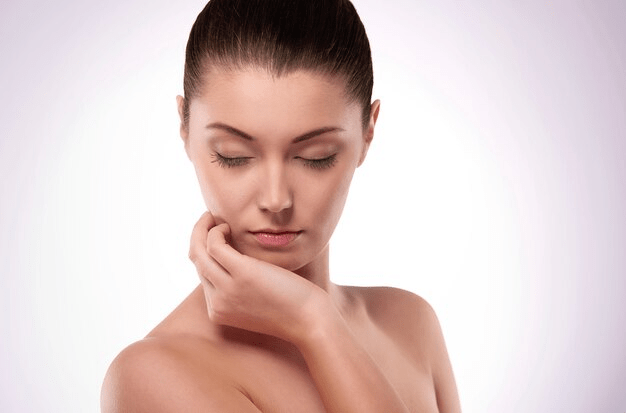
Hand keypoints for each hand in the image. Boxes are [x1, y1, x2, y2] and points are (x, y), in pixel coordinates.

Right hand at [188, 212, 324, 342]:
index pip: (202, 276)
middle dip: (198, 237)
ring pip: (199, 252)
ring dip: (201, 229)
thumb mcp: (258, 303)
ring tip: (212, 218)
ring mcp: (228, 290)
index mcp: (219, 311)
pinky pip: (215, 246)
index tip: (216, 237)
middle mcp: (218, 303)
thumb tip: (236, 262)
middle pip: (197, 263)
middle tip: (208, 220)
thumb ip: (241, 289)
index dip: (206, 253)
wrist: (310, 321)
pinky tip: (228, 226)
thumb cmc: (293, 309)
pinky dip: (216, 231)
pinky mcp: (242, 274)